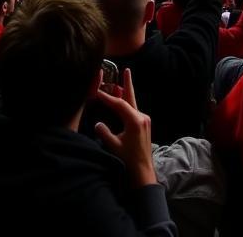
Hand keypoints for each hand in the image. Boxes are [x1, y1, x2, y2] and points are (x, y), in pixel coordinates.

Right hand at [94, 69, 156, 187]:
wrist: (143, 173)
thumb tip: (98, 123)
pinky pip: (134, 110)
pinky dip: (127, 104)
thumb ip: (104, 132)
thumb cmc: (128, 160)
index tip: (97, 91)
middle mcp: (142, 118)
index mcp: (135, 121)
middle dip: (127, 83)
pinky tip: (123, 102)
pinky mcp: (144, 126)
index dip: (107, 97)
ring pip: (132, 104)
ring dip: (126, 94)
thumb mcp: (113, 146)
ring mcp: (145, 121)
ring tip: (120, 82)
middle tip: (126, 70)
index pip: (119, 104)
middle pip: (131, 97)